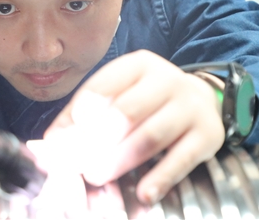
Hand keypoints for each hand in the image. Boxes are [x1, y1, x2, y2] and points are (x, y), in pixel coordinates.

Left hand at [44, 50, 224, 204]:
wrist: (203, 97)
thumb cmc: (146, 98)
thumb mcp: (117, 92)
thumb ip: (82, 115)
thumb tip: (51, 143)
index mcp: (137, 65)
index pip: (101, 88)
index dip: (78, 116)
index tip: (62, 141)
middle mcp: (166, 79)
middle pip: (125, 112)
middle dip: (97, 141)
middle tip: (79, 163)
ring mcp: (190, 106)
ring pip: (150, 135)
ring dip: (120, 160)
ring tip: (98, 175)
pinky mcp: (208, 135)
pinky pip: (182, 159)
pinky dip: (160, 178)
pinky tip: (144, 193)